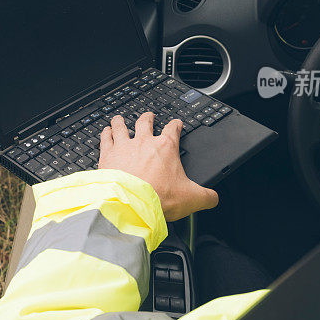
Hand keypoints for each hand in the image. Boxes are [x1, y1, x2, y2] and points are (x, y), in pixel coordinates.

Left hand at [98, 113, 218, 220]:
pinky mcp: (108, 155)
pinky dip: (106, 133)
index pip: (172, 129)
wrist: (131, 204)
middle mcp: (144, 142)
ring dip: (122, 122)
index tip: (176, 124)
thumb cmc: (159, 198)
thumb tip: (213, 198)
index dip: (176, 125)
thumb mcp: (191, 199)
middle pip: (145, 122)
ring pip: (122, 127)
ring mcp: (124, 147)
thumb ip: (206, 197)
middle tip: (149, 116)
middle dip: (148, 117)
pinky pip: (106, 138)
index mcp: (165, 148)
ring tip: (120, 119)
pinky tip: (105, 132)